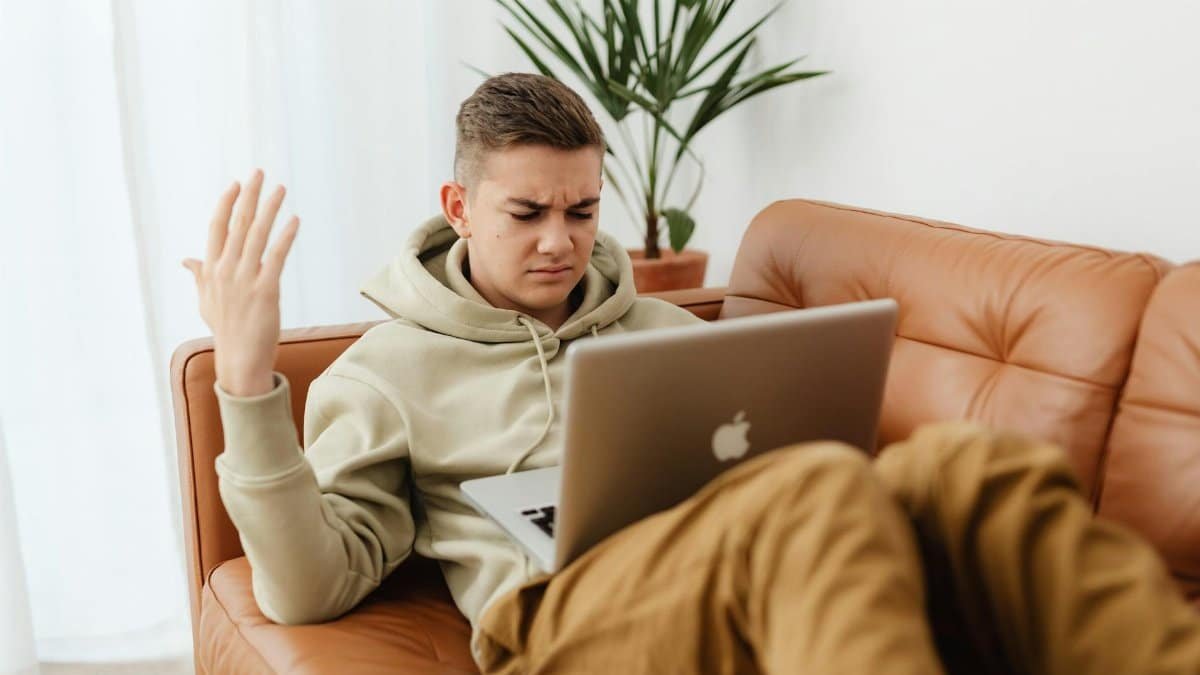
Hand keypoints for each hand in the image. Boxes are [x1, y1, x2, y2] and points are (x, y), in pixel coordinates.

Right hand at [183, 169, 299, 396]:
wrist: (239, 359)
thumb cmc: (226, 330)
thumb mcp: (206, 301)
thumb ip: (199, 276)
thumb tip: (186, 259)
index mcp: (212, 269)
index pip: (217, 227)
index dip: (227, 203)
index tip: (237, 184)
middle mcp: (226, 270)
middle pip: (237, 224)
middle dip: (250, 196)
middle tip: (260, 173)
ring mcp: (245, 279)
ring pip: (257, 235)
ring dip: (270, 209)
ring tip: (281, 189)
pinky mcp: (266, 290)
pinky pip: (276, 257)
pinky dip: (285, 237)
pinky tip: (294, 220)